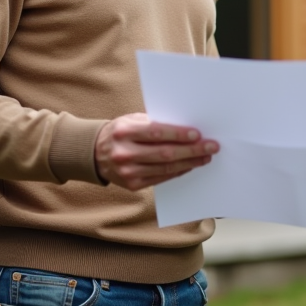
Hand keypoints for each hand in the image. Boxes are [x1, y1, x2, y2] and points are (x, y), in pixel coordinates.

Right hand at [94, 113, 218, 190]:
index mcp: (124, 132)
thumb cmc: (120, 132)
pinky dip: (178, 172)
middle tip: (211, 147)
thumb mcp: (132, 120)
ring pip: (165, 168)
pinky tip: (190, 166)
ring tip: (205, 157)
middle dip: (191, 150)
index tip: (198, 134)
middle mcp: (125, 153)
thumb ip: (155, 123)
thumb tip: (186, 128)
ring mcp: (128, 171)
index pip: (157, 132)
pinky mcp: (132, 184)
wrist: (95, 153)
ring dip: (189, 163)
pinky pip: (161, 178)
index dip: (179, 134)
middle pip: (165, 153)